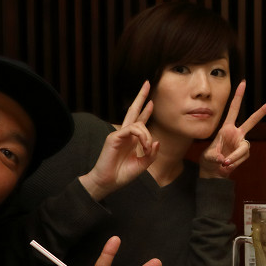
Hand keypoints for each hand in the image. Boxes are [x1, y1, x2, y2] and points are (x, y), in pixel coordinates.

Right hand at [80, 83, 158, 199]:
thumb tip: (157, 141)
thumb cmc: (122, 174)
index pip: (139, 120)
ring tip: (147, 148)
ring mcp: (118, 134)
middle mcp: (125, 134)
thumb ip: (151, 153)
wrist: (108, 182)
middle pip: (133, 110)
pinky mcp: (114, 137)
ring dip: (147, 136)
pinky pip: (132, 129)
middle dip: (141, 96)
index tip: (152, 101)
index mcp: (131, 139)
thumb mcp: (143, 164)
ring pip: (138, 124)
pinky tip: (143, 146)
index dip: (146, 110)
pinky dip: (141, 136)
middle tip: (147, 82)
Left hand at [200, 82, 265, 178]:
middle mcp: (236, 133)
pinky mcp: (244, 153)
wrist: (213, 172)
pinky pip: (242, 157)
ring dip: (235, 157)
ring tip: (224, 163)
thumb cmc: (209, 161)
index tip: (243, 83)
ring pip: (244, 148)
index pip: (234, 109)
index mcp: (226, 128)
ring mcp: (242, 143)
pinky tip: (227, 165)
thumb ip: (216, 157)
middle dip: (263, 111)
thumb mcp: (208, 157)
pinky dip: (235, 162)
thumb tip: (225, 160)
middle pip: (252, 121)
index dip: (238, 96)